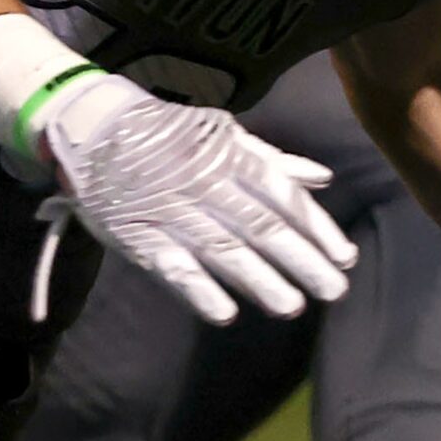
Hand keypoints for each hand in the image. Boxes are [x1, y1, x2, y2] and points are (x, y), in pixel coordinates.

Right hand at [30, 72, 358, 324]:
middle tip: (334, 290)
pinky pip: (172, 265)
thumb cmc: (170, 135)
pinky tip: (225, 313)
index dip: (316, 228)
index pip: (284, 197)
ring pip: (223, 249)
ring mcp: (174, 211)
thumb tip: (323, 179)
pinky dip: (198, 290)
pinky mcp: (140, 235)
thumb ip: (274, 161)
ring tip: (293, 306)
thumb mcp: (224, 136)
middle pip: (262, 227)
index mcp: (232, 157)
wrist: (95, 127)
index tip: (345, 257)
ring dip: (260, 280)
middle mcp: (209, 184)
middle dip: (301, 260)